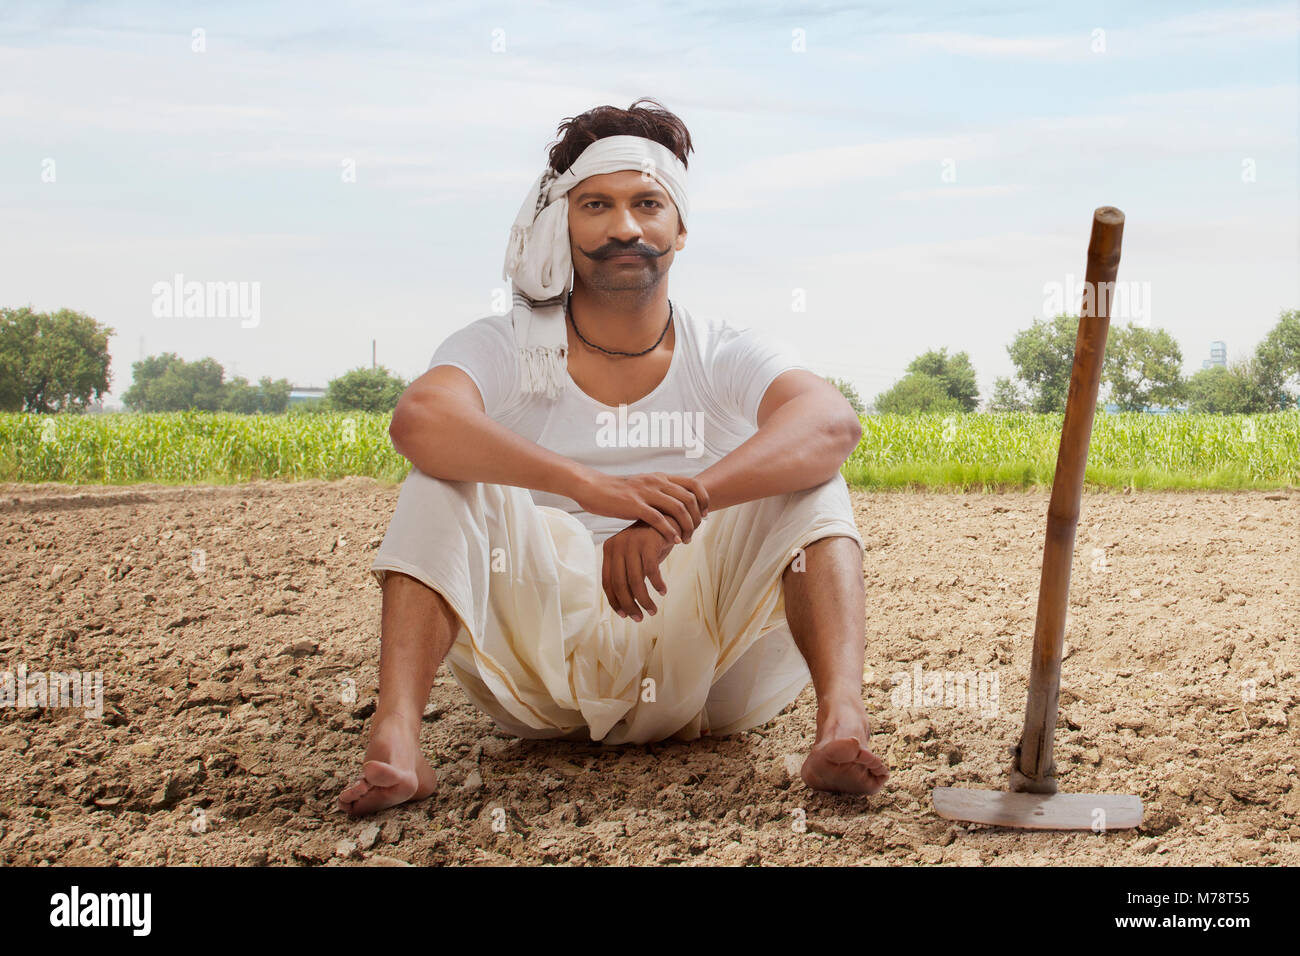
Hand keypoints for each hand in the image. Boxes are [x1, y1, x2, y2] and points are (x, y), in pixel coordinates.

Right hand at [572, 470, 709, 544]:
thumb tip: (673, 502)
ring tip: (686, 540)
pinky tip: (673, 541)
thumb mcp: (642, 486)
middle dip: (697, 518)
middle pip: (689, 498)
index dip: (704, 500)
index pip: (693, 484)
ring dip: (686, 526)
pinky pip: (658, 519)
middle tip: (695, 532)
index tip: (705, 514)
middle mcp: (656, 482)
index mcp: (660, 477)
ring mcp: (645, 492)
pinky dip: (669, 531)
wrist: (592, 487)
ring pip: (678, 508)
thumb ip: (658, 491)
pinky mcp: (634, 505)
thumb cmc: (616, 491)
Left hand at [601, 520, 676, 620]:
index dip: (615, 601)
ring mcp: (631, 543)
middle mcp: (617, 546)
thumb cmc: (652, 541)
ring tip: (653, 610)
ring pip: (635, 581)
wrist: (670, 517)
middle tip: (640, 618)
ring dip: (644, 600)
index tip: (624, 615)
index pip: (607, 582)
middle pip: (620, 584)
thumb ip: (629, 575)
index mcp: (609, 549)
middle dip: (630, 605)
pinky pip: (651, 571)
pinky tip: (663, 591)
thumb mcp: (637, 558)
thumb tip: (627, 604)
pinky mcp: (647, 542)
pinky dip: (657, 584)